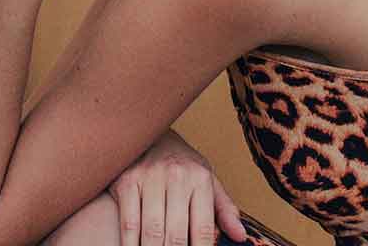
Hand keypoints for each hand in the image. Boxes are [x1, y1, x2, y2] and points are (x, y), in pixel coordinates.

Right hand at [108, 130, 247, 245]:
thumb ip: (223, 209)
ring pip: (152, 231)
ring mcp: (150, 178)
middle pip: (176, 234)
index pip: (203, 229)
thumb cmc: (184, 164)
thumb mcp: (208, 180)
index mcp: (200, 179)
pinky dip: (131, 244)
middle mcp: (177, 176)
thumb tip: (240, 237)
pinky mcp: (127, 182)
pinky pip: (129, 223)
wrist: (151, 133)